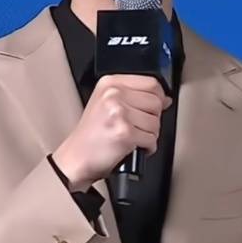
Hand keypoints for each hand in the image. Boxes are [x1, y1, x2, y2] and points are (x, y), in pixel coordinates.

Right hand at [52, 74, 169, 191]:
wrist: (75, 159)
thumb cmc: (91, 135)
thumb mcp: (107, 105)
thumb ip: (136, 97)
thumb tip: (165, 98)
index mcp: (110, 83)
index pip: (152, 83)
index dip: (157, 98)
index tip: (149, 109)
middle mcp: (113, 95)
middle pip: (156, 102)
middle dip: (152, 119)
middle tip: (136, 127)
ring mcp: (118, 113)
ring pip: (156, 122)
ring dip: (149, 135)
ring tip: (131, 137)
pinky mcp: (124, 132)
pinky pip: (152, 139)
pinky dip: (147, 148)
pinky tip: (132, 147)